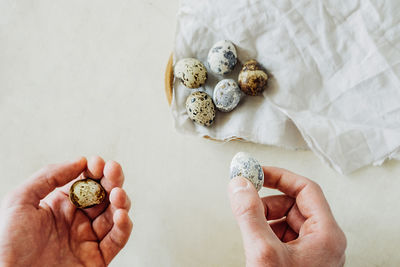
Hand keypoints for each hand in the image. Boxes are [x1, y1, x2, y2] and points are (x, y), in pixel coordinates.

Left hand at [0, 156, 131, 266]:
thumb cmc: (5, 245)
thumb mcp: (20, 201)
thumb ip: (49, 176)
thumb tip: (80, 161)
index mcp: (59, 205)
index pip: (85, 181)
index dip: (95, 169)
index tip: (98, 163)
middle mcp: (76, 220)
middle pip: (104, 195)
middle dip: (112, 180)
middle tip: (114, 171)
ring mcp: (87, 239)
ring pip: (114, 215)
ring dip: (121, 201)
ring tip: (118, 194)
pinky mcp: (97, 259)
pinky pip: (117, 241)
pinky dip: (123, 227)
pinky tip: (120, 215)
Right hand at [228, 167, 345, 266]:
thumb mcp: (263, 253)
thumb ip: (250, 215)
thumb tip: (240, 184)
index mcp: (326, 234)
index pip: (306, 189)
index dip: (280, 177)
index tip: (257, 172)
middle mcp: (322, 240)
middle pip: (293, 204)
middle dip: (267, 202)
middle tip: (246, 199)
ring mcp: (311, 251)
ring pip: (285, 219)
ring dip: (264, 218)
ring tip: (251, 231)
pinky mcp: (299, 259)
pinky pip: (281, 234)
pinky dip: (265, 232)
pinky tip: (256, 243)